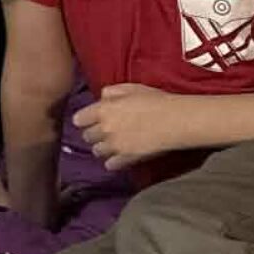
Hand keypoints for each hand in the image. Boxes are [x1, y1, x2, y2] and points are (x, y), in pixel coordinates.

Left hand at [73, 83, 187, 170]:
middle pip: (87, 137)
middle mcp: (105, 129)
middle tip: (104, 132)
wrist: (175, 120)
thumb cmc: (156, 100)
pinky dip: (112, 162)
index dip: (84, 119)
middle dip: (94, 134)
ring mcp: (114, 145)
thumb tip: (102, 97)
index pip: (78, 119)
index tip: (90, 119)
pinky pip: (110, 165)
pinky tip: (119, 157)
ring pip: (96, 151)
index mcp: (103, 109)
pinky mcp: (126, 158)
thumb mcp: (132, 88)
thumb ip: (112, 92)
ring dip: (102, 148)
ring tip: (113, 144)